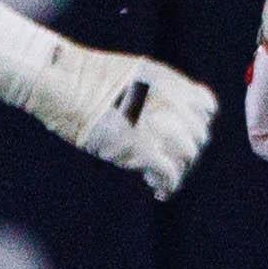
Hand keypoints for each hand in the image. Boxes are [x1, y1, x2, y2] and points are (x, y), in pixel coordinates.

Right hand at [24, 41, 221, 198]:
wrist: (62, 81)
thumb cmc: (81, 79)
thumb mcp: (127, 77)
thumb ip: (149, 95)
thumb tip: (153, 117)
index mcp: (168, 81)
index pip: (205, 107)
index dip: (197, 125)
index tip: (184, 137)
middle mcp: (171, 101)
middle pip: (198, 135)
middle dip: (187, 152)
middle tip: (170, 165)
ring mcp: (160, 124)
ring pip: (188, 155)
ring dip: (179, 171)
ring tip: (161, 181)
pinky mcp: (145, 148)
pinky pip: (170, 173)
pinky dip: (168, 185)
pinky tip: (159, 191)